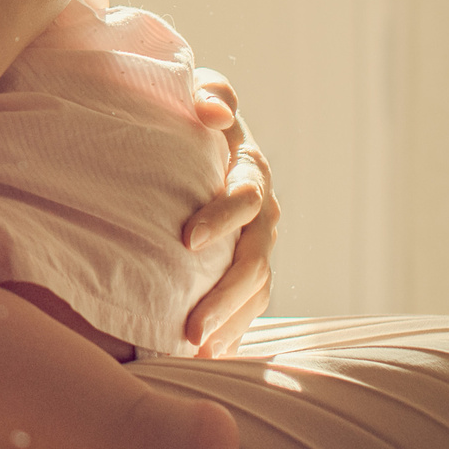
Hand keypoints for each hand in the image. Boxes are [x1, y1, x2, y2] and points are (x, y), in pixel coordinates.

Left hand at [180, 67, 277, 356]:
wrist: (189, 135)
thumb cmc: (187, 110)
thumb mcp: (198, 91)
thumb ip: (210, 93)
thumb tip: (214, 112)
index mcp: (249, 171)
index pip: (244, 198)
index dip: (222, 218)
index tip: (187, 240)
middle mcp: (261, 212)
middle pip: (253, 260)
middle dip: (225, 295)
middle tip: (191, 328)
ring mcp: (256, 243)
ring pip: (255, 289)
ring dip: (230, 322)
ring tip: (197, 351)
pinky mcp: (244, 267)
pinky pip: (248, 304)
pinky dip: (232, 329)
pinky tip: (208, 356)